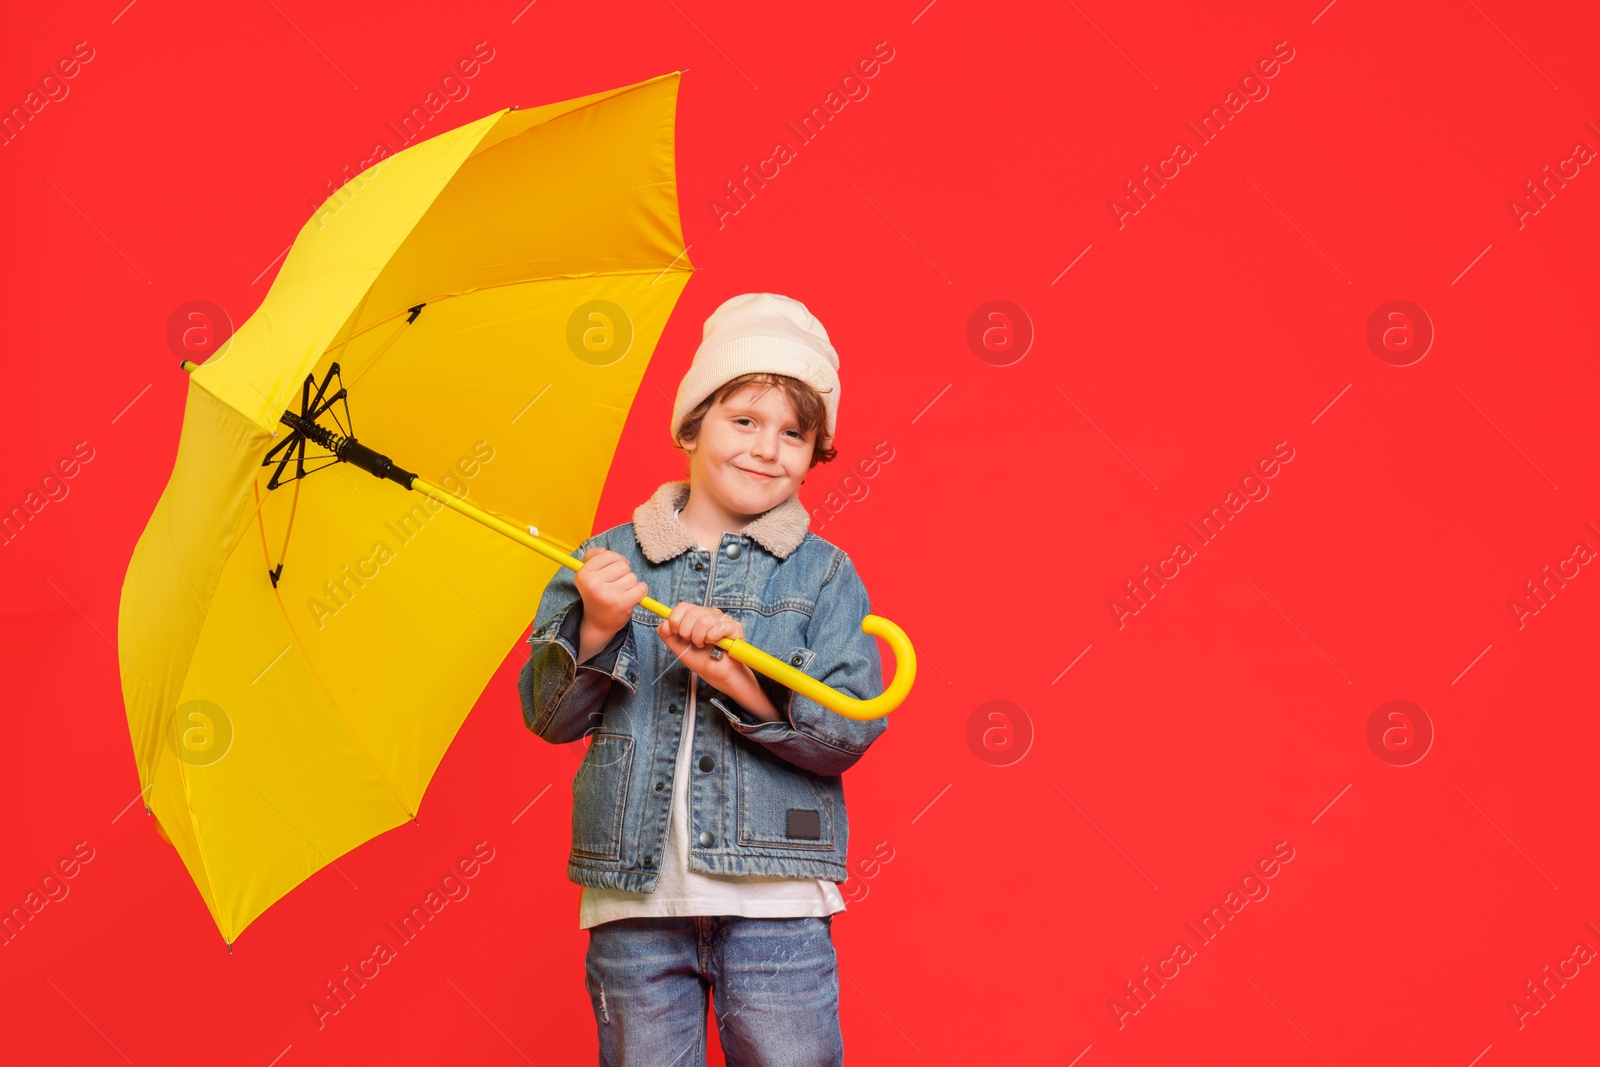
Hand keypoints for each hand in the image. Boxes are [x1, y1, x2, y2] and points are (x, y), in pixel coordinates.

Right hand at [575, 547, 647, 636]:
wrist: (598, 623)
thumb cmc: (597, 594)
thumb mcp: (589, 574)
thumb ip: (594, 557)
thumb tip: (603, 550)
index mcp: (584, 574)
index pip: (608, 555)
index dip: (615, 560)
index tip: (612, 570)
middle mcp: (593, 584)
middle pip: (622, 565)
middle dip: (624, 573)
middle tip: (617, 584)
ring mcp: (608, 595)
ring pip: (632, 577)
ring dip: (631, 584)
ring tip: (621, 593)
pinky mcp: (622, 604)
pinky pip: (641, 587)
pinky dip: (640, 591)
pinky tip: (631, 597)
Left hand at [656, 603, 775, 717]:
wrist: (718, 676)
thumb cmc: (701, 660)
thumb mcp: (678, 647)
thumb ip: (667, 634)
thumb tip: (665, 623)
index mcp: (697, 616)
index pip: (683, 606)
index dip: (675, 619)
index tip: (676, 633)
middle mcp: (710, 614)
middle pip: (692, 612)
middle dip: (687, 632)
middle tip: (693, 643)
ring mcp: (723, 619)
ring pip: (703, 621)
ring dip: (699, 639)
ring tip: (704, 646)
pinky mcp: (734, 627)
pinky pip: (718, 628)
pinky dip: (712, 639)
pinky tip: (715, 645)